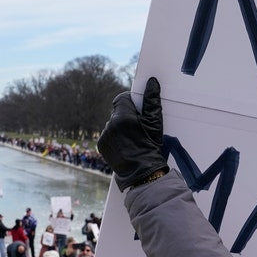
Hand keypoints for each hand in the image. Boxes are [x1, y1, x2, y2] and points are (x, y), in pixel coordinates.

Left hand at [97, 76, 167, 190]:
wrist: (142, 174)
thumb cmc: (150, 148)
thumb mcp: (155, 124)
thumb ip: (152, 101)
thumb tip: (152, 82)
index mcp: (123, 117)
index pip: (122, 98)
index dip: (131, 102)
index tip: (139, 110)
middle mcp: (110, 124)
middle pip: (118, 111)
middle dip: (127, 116)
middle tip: (139, 128)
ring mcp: (104, 136)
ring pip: (112, 124)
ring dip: (120, 127)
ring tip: (132, 139)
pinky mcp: (101, 145)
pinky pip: (108, 135)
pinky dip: (115, 138)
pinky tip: (125, 146)